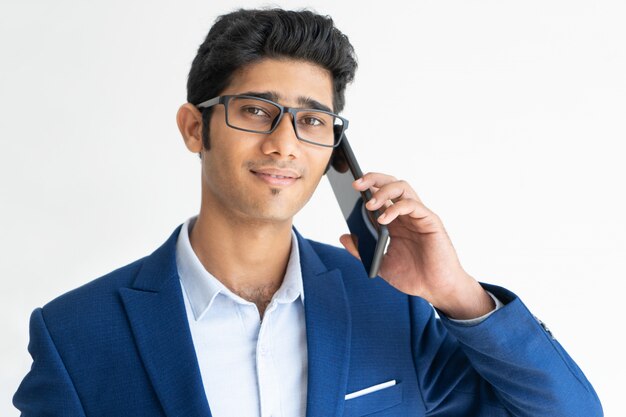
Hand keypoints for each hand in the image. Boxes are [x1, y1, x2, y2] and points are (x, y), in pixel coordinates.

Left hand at [339, 172, 494, 319]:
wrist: (436, 289)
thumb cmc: (413, 276)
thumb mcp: (380, 263)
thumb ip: (362, 250)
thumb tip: (343, 236)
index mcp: (395, 221)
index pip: (381, 193)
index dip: (367, 187)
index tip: (350, 188)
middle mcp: (406, 214)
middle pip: (391, 184)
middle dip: (373, 179)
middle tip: (356, 185)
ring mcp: (418, 216)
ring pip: (403, 188)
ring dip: (383, 191)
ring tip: (369, 204)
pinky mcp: (430, 221)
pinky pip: (413, 205)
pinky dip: (396, 208)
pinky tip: (382, 219)